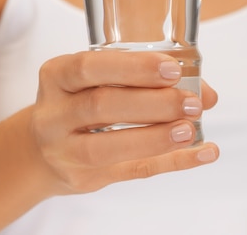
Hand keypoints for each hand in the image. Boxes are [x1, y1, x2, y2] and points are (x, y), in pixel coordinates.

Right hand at [30, 51, 218, 194]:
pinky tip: (201, 153)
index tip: (171, 69)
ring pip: (109, 146)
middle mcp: (54, 113)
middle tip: (189, 102)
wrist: (41, 148)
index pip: (90, 67)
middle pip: (102, 106)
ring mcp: (66, 150)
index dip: (133, 68)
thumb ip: (145, 77)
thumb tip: (205, 93)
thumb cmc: (79, 100)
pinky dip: (171, 163)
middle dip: (152, 103)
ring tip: (190, 129)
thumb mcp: (98, 79)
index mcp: (57, 76)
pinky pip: (131, 172)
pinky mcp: (85, 179)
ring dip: (156, 137)